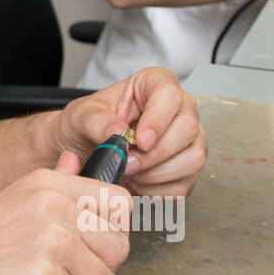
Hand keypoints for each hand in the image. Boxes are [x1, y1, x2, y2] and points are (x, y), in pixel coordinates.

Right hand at [0, 166, 129, 274]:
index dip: (107, 232)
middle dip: (94, 271)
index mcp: (45, 186)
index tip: (89, 246)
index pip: (118, 203)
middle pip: (118, 248)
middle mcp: (51, 210)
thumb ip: (51, 187)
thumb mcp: (7, 205)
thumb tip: (75, 161)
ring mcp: (50, 248)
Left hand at [51, 66, 204, 197]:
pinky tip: (138, 182)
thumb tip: (115, 131)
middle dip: (154, 154)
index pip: (170, 95)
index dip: (158, 120)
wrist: (87, 151)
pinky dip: (157, 190)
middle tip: (126, 163)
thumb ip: (96, 121)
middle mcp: (179, 108)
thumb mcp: (81, 116)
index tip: (140, 141)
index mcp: (154, 84)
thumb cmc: (89, 125)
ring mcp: (188, 138)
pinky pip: (184, 184)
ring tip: (129, 171)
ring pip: (192, 158)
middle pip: (187, 128)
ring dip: (157, 174)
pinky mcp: (187, 167)